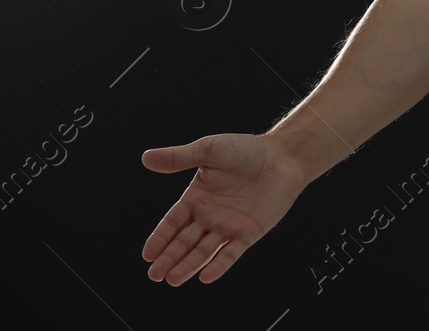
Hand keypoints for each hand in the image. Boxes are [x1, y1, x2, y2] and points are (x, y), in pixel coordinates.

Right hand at [142, 133, 308, 284]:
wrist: (283, 156)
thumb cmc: (245, 149)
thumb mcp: (209, 150)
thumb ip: (178, 158)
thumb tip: (145, 157)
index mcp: (196, 199)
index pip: (172, 223)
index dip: (159, 238)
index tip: (147, 255)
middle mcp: (209, 216)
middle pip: (184, 242)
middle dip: (169, 258)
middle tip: (154, 275)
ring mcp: (228, 226)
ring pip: (203, 251)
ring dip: (188, 265)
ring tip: (172, 279)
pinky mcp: (248, 233)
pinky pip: (231, 253)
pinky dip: (219, 265)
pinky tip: (205, 277)